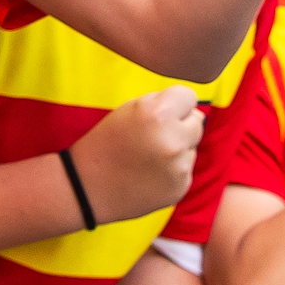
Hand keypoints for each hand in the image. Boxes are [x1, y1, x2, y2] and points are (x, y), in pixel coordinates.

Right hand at [67, 86, 203, 224]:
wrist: (88, 188)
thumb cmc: (104, 143)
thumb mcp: (126, 111)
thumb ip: (160, 103)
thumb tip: (193, 111)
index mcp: (157, 114)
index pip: (188, 96)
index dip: (175, 102)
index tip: (163, 110)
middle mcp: (173, 140)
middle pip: (197, 121)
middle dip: (179, 125)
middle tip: (151, 135)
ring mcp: (180, 166)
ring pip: (191, 146)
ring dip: (177, 148)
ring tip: (147, 157)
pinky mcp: (181, 186)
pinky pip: (186, 169)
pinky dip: (172, 169)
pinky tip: (149, 173)